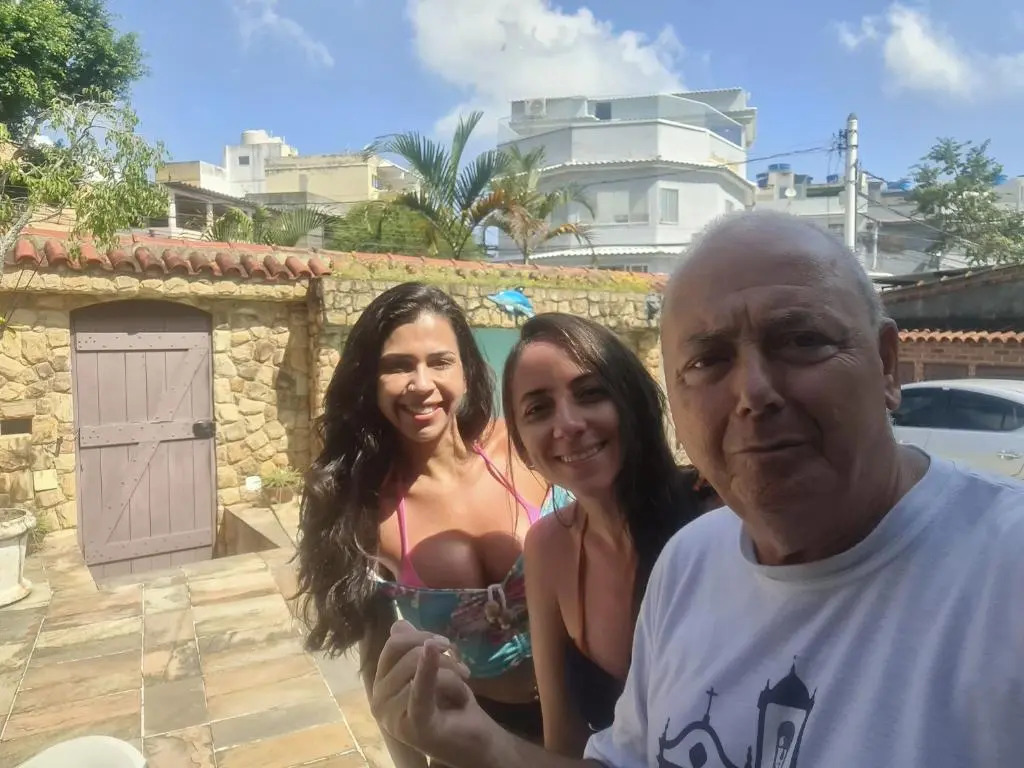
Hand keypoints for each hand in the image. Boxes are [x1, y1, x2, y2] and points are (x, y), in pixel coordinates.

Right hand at [371, 621, 496, 766]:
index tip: (447, 644)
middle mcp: (379, 700)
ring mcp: (391, 716)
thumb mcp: (433, 669)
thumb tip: (398, 625)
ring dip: (451, 675)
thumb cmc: (452, 704)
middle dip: (441, 656)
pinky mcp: (412, 726)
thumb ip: (414, 648)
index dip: (421, 636)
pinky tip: (431, 652)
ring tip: (461, 691)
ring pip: (417, 668)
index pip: (393, 645)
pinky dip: (426, 670)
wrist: (476, 741)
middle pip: (406, 654)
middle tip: (463, 670)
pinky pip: (417, 690)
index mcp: (382, 684)